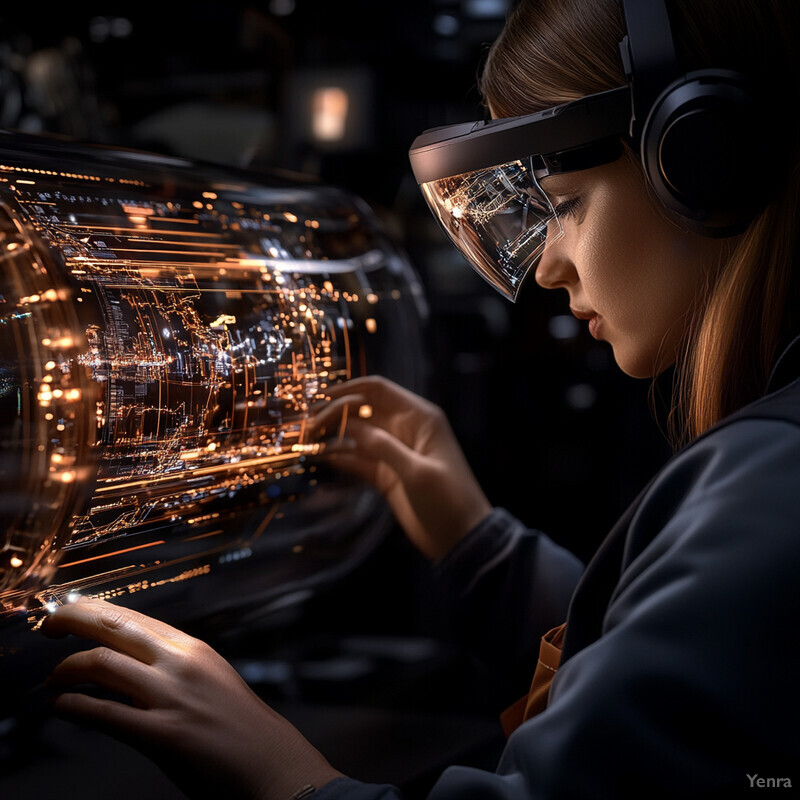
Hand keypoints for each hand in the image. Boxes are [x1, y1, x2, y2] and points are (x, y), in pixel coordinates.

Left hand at [42, 598, 342, 799]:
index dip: (94, 610)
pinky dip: (74, 707)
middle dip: (72, 620)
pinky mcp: (164, 735)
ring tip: (54, 679)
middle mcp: (180, 664)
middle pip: (113, 627)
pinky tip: (62, 707)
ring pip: (102, 664)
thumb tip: (126, 665)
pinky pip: (105, 714)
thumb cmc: (241, 726)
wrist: (271, 762)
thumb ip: (171, 667)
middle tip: (50, 626)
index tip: (71, 613)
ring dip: (65, 669)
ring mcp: (172, 698)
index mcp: (191, 649)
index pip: (132, 616)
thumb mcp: (210, 679)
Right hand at [309, 376, 491, 560]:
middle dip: (335, 413)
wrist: (461, 537)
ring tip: (306, 439)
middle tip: (307, 424)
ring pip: (357, 434)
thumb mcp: (417, 472)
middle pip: (363, 410)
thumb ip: (384, 447)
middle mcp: (405, 429)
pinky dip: (340, 456)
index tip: (319, 398)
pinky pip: (358, 458)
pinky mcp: (386, 474)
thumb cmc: (448, 500)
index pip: (378, 390)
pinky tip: (319, 456)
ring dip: (333, 434)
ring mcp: (394, 452)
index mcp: (419, 418)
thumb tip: (349, 425)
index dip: (348, 390)